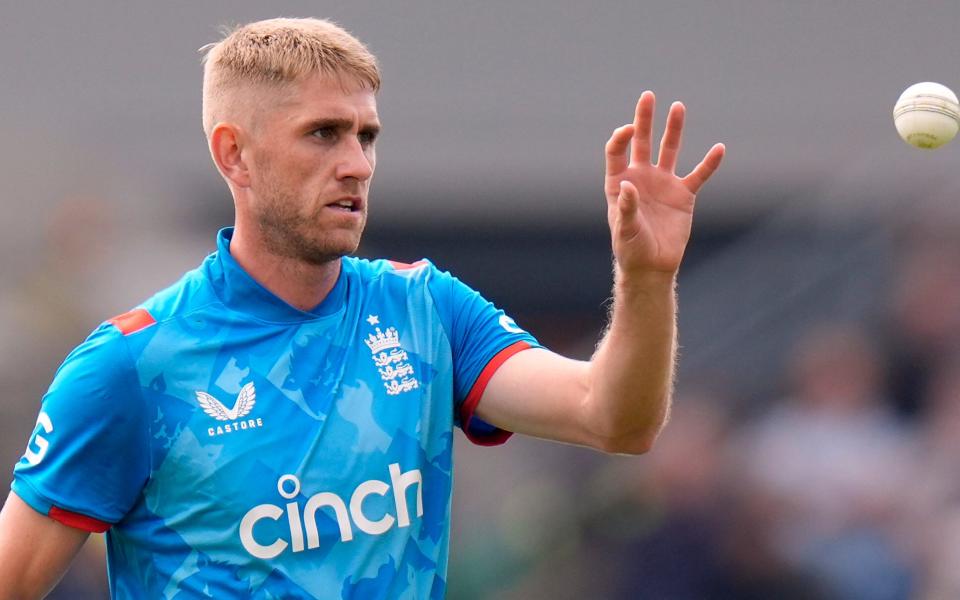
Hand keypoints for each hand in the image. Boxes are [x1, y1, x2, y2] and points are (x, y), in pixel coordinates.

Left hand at [604, 91, 724, 274]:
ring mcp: (663, 183)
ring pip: (669, 150)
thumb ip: (626, 208)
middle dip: (644, 119)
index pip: (617, 151)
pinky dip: (709, 163)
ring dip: (673, 129)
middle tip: (648, 96)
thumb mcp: (624, 230)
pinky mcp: (683, 195)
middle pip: (641, 141)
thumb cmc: (631, 248)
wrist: (652, 265)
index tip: (628, 129)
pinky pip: (699, 175)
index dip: (621, 137)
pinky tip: (719, 148)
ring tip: (678, 107)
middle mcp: (641, 177)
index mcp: (620, 182)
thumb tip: (629, 186)